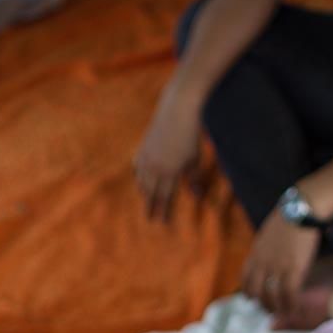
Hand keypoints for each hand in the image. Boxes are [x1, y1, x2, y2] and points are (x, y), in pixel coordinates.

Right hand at [134, 82, 206, 221]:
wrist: (177, 109)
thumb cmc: (191, 135)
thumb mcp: (195, 158)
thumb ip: (193, 178)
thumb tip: (195, 196)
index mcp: (169, 172)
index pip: (166, 197)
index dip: (164, 211)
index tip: (162, 223)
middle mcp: (154, 167)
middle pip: (151, 192)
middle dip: (151, 206)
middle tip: (149, 219)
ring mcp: (146, 156)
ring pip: (142, 180)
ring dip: (144, 192)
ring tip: (146, 200)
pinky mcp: (143, 146)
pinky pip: (137, 167)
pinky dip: (138, 175)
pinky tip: (140, 179)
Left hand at [242, 211, 321, 317]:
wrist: (300, 210)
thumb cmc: (287, 218)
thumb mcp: (267, 234)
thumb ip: (264, 249)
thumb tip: (267, 257)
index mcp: (255, 253)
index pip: (245, 279)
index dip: (247, 292)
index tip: (252, 300)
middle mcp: (262, 263)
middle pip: (256, 292)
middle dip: (262, 304)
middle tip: (270, 311)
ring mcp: (277, 267)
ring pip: (272, 297)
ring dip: (277, 308)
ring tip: (284, 314)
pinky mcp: (293, 269)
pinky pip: (289, 294)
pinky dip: (291, 304)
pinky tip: (295, 309)